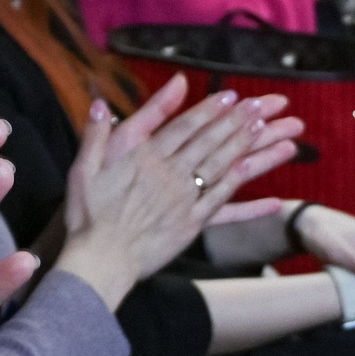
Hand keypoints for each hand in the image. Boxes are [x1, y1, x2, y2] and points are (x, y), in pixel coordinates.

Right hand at [53, 78, 303, 308]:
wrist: (100, 259)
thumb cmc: (88, 216)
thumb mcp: (84, 168)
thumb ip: (96, 134)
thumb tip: (102, 103)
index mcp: (145, 158)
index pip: (183, 127)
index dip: (208, 110)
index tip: (230, 96)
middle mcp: (170, 175)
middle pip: (208, 142)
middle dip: (236, 122)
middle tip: (261, 106)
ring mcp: (184, 200)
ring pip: (220, 168)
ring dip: (246, 148)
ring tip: (268, 132)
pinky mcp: (192, 225)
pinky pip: (225, 208)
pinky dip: (248, 200)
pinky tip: (271, 195)